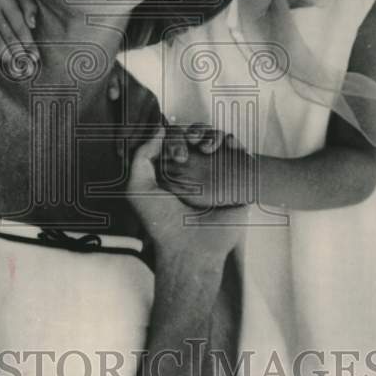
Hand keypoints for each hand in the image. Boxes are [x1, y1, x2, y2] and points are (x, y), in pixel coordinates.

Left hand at [126, 128, 243, 256]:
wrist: (192, 245)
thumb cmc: (161, 221)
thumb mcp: (138, 188)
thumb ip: (141, 156)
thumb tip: (159, 130)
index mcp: (171, 170)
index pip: (175, 138)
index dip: (176, 136)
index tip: (177, 152)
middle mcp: (193, 170)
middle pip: (197, 134)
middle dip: (195, 132)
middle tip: (193, 148)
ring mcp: (214, 174)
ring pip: (217, 139)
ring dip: (213, 135)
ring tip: (209, 148)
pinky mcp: (234, 181)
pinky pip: (238, 153)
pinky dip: (234, 142)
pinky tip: (228, 147)